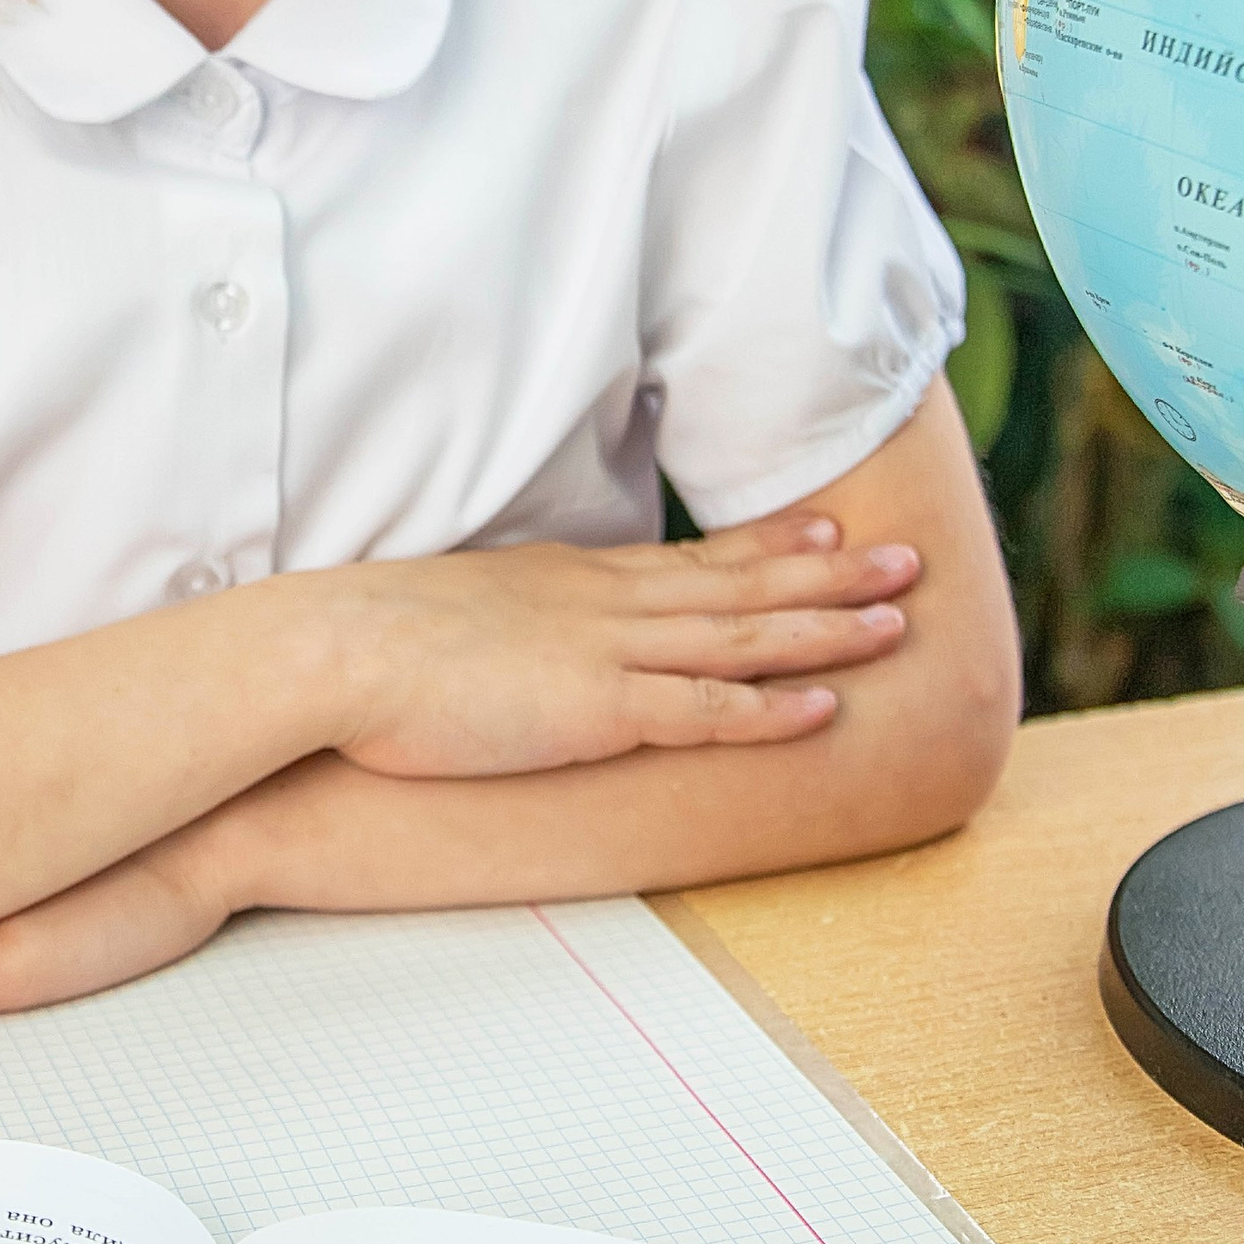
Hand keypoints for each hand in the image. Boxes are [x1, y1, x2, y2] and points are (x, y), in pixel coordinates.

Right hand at [335, 519, 920, 780]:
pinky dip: (771, 707)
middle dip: (831, 576)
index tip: (823, 532)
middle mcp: (604, 604)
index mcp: (570, 581)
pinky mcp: (596, 709)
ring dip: (827, 629)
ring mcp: (606, 652)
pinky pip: (704, 710)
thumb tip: (514, 639)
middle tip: (908, 558)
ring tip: (899, 619)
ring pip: (743, 637)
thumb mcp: (457, 613)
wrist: (334, 650)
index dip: (764, 549)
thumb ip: (505, 623)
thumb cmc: (373, 641)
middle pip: (739, 586)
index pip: (689, 562)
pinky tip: (827, 704)